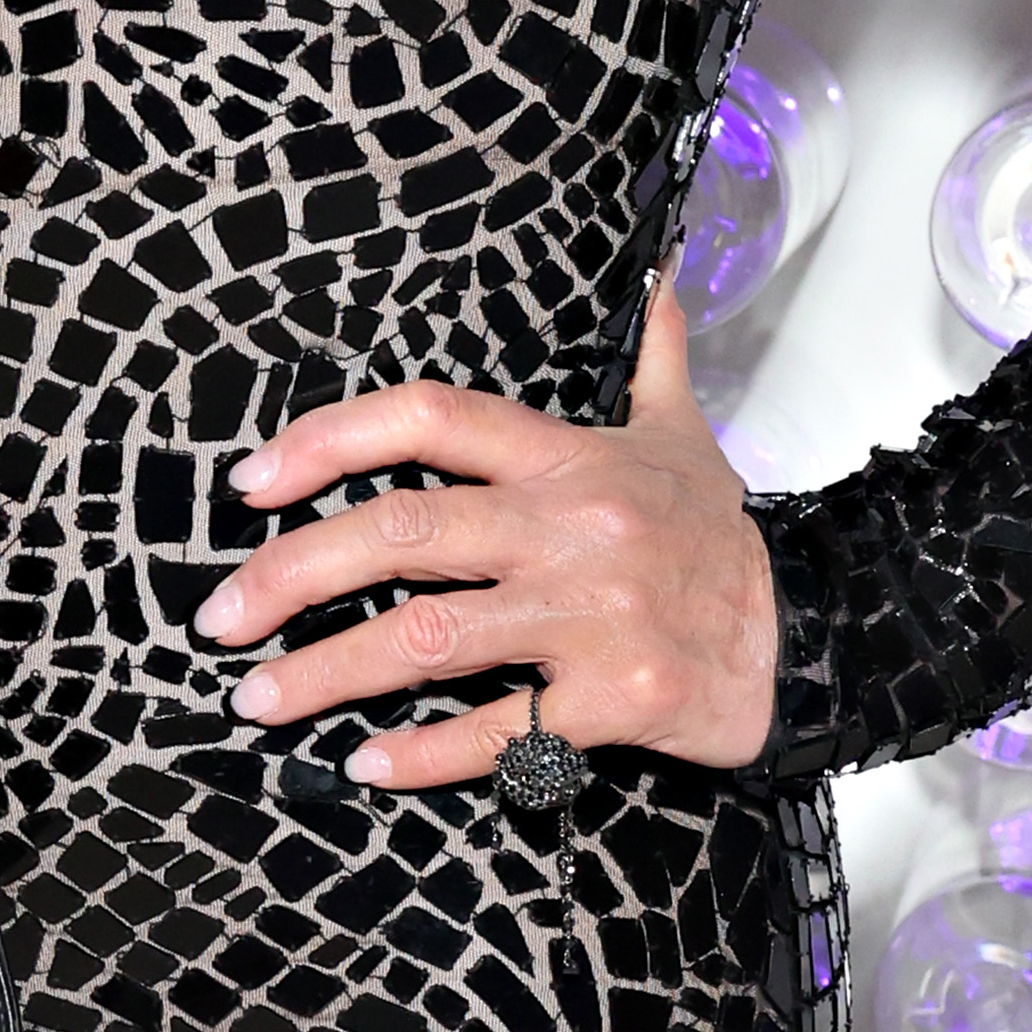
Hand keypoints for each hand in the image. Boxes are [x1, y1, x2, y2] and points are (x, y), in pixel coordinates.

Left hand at [192, 285, 777, 786]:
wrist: (812, 636)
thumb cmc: (720, 539)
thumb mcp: (682, 431)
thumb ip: (649, 352)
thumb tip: (651, 271)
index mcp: (566, 457)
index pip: (427, 418)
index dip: (327, 440)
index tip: (249, 483)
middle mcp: (571, 527)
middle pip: (400, 535)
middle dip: (290, 575)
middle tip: (219, 618)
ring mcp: (594, 615)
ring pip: (428, 639)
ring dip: (326, 673)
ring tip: (257, 698)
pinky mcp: (617, 699)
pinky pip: (500, 730)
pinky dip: (423, 752)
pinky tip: (365, 761)